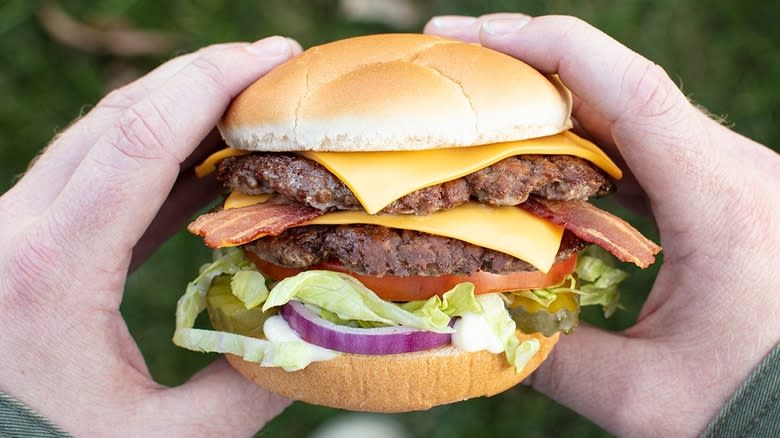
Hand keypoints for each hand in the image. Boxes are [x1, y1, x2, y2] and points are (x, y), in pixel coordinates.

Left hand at [0, 36, 300, 436]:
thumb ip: (247, 388)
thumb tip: (318, 335)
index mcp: (50, 270)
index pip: (139, 140)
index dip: (211, 82)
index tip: (274, 56)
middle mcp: (18, 231)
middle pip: (118, 118)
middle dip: (202, 78)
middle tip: (276, 67)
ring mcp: (15, 231)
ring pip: (102, 138)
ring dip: (179, 113)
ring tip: (251, 106)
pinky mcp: (27, 243)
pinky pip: (96, 179)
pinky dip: (156, 160)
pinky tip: (206, 163)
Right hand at [426, 13, 779, 435]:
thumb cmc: (752, 407)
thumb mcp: (642, 396)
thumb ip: (549, 356)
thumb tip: (471, 321)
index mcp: (720, 201)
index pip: (627, 89)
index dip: (543, 46)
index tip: (466, 35)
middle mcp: (730, 170)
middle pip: (617, 89)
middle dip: (528, 69)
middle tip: (451, 71)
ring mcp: (725, 178)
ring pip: (626, 116)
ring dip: (551, 106)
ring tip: (479, 108)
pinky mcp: (715, 196)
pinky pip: (640, 150)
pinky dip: (580, 144)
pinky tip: (536, 159)